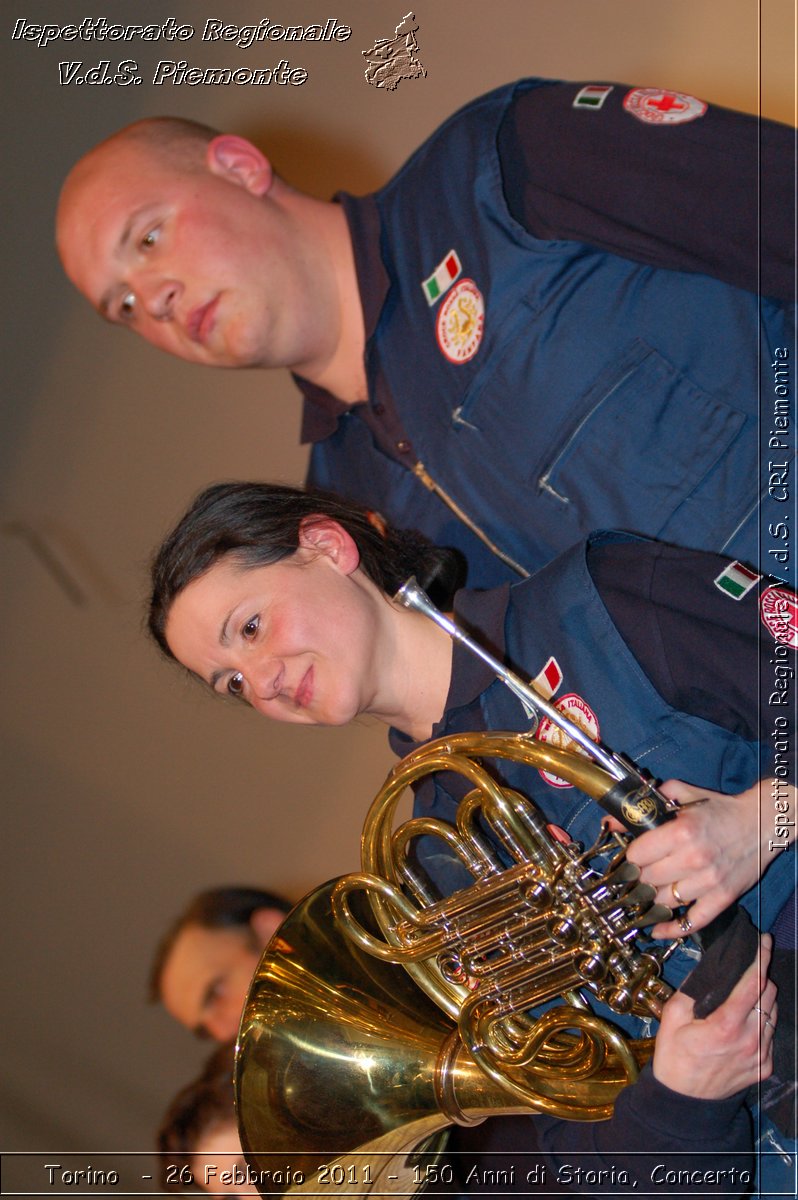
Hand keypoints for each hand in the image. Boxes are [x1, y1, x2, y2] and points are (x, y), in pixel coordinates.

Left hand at [625, 778, 770, 937]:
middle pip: (647, 879)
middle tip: (640, 874)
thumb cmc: (720, 809)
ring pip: (664, 901)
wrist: (761, 824)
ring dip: (653, 899)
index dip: (631, 856)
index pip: (638, 855)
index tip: (633, 856)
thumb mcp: (682, 795)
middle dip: (640, 876)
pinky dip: (672, 929)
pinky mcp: (723, 899)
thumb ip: (646, 804)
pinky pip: (692, 923)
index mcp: (681, 831)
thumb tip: (612, 821)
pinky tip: (657, 929)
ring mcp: (708, 882)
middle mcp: (693, 859)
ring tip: (649, 892)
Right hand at [652, 933, 776, 1099]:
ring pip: (773, 1014)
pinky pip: (770, 1035)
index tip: (764, 941)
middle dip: (762, 976)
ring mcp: (760, 1055)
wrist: (684, 1101)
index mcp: (726, 1024)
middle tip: (750, 966)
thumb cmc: (674, 1057)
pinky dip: (761, 1023)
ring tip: (746, 994)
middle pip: (769, 995)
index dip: (761, 958)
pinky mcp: (765, 1067)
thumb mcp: (672, 1017)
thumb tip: (709, 968)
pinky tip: (744, 1022)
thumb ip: (692, 990)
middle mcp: (749, 1039)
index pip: (753, 983)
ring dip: (763, 999)